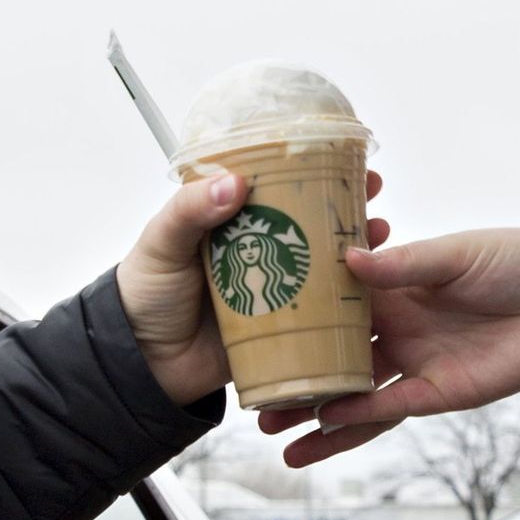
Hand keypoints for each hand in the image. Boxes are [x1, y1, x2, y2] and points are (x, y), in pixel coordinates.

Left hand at [120, 171, 388, 405]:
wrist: (141, 365)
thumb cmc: (144, 294)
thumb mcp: (161, 242)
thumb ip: (191, 210)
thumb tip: (235, 183)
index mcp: (230, 222)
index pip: (275, 186)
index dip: (309, 170)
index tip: (341, 154)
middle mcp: (257, 250)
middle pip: (309, 222)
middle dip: (345, 207)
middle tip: (373, 193)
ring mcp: (272, 288)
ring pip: (322, 263)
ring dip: (355, 249)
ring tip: (379, 233)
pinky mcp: (281, 328)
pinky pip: (320, 312)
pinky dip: (348, 300)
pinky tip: (371, 289)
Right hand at [259, 227, 519, 464]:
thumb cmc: (519, 262)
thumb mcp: (457, 254)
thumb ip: (404, 265)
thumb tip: (349, 261)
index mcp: (395, 284)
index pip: (332, 300)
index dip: (293, 312)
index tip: (251, 321)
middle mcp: (397, 326)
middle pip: (331, 353)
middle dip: (292, 371)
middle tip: (247, 388)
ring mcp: (415, 362)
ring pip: (351, 392)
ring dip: (314, 412)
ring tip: (271, 430)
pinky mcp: (438, 393)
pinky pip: (386, 412)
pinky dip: (352, 423)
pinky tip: (318, 432)